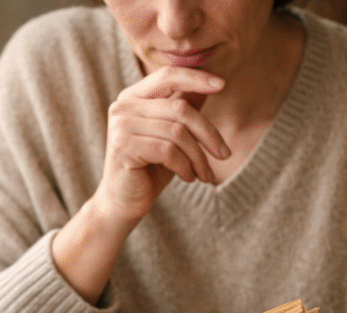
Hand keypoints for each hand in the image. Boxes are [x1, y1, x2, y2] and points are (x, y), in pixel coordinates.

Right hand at [52, 66, 230, 303]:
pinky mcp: (124, 147)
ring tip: (204, 174)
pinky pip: (168, 150)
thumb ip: (185, 110)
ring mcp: (121, 125)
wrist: (123, 203)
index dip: (196, 78)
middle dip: (208, 133)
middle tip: (224, 155)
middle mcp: (124, 106)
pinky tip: (188, 178)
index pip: (168, 75)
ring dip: (198, 157)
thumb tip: (210, 85)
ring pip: (177, 132)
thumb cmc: (151, 169)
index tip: (222, 85)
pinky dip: (185, 166)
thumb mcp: (173, 137)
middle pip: (180, 108)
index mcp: (134, 97)